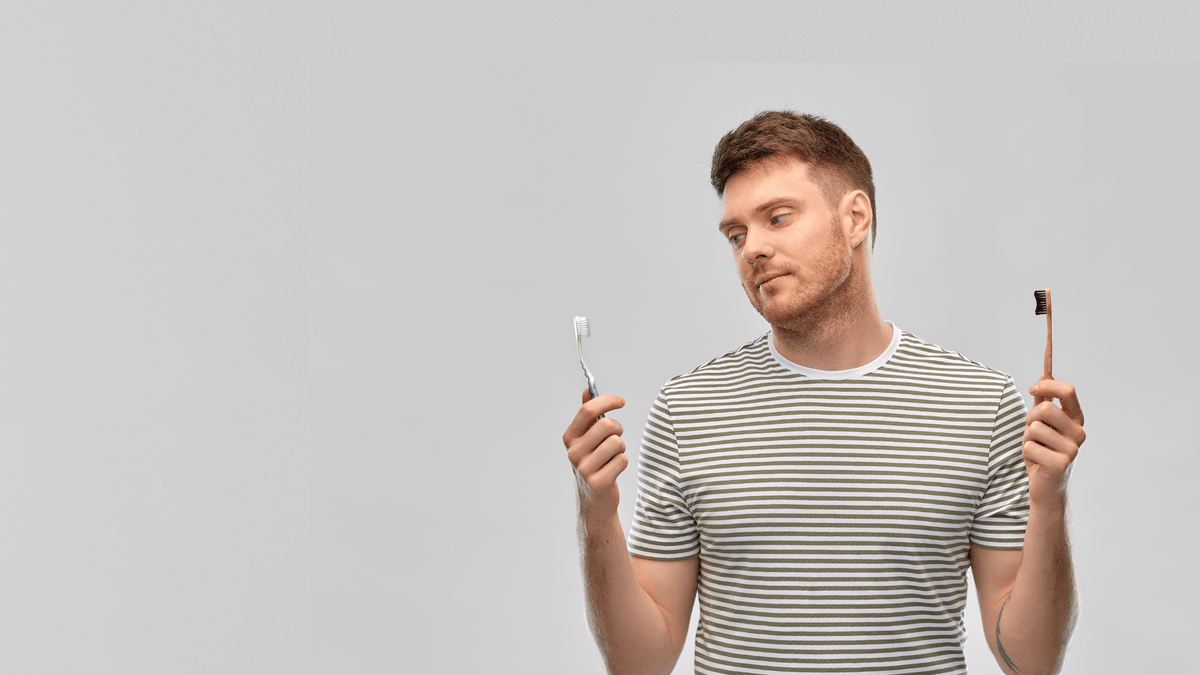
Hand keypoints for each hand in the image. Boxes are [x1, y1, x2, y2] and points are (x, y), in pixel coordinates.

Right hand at [562, 389, 627, 517]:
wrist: (594, 500)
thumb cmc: (594, 462)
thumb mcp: (586, 438)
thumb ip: (587, 415)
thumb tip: (587, 390)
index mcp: (569, 437)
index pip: (587, 410)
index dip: (607, 401)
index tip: (621, 402)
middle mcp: (573, 451)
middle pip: (607, 425)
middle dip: (618, 429)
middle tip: (616, 438)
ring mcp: (584, 468)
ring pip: (617, 443)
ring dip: (621, 448)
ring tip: (613, 456)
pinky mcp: (598, 482)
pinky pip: (622, 460)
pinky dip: (623, 463)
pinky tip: (613, 470)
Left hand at [1023, 380, 1085, 508]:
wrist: (1045, 486)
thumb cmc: (1042, 451)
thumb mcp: (1041, 423)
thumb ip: (1043, 400)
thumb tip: (1044, 374)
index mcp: (1076, 419)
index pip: (1068, 391)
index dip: (1047, 385)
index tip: (1032, 389)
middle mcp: (1079, 432)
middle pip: (1046, 408)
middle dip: (1030, 418)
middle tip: (1033, 433)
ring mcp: (1072, 449)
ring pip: (1034, 428)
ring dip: (1027, 438)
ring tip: (1036, 449)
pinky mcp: (1061, 463)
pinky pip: (1029, 446)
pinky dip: (1026, 453)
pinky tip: (1036, 462)